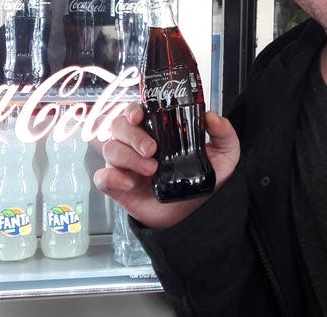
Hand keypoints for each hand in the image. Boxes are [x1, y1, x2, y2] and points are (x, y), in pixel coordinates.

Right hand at [93, 103, 239, 229]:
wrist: (198, 215)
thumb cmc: (205, 182)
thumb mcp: (224, 156)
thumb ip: (224, 135)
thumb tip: (213, 118)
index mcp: (157, 132)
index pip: (134, 112)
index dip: (132, 110)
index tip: (140, 115)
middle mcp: (137, 146)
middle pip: (118, 127)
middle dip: (133, 135)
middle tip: (152, 149)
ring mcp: (126, 166)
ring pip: (110, 149)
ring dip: (127, 156)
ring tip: (151, 169)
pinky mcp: (120, 188)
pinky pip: (102, 178)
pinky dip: (110, 177)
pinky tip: (128, 183)